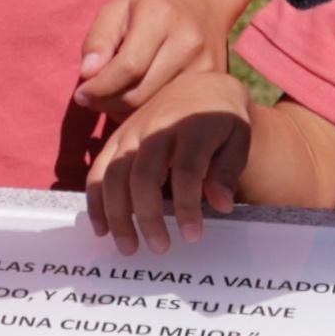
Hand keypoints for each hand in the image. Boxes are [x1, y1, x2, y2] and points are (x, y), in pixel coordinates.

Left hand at [75, 0, 258, 121]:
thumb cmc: (150, 4)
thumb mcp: (117, 8)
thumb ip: (98, 39)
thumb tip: (88, 75)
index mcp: (161, 16)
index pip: (127, 67)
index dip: (99, 87)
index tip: (80, 94)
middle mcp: (188, 42)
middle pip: (140, 93)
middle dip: (108, 103)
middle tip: (92, 101)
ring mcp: (206, 65)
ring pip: (155, 107)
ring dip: (125, 112)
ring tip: (111, 100)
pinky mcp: (214, 82)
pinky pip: (172, 109)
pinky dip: (148, 113)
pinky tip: (136, 103)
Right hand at [86, 74, 261, 249]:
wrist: (201, 87)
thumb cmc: (223, 120)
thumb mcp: (238, 139)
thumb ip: (229, 170)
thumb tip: (221, 206)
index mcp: (191, 126)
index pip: (185, 170)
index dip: (187, 206)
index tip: (191, 236)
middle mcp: (156, 127)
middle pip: (143, 175)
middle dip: (148, 216)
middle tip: (160, 248)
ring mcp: (132, 132)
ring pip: (114, 174)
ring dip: (117, 214)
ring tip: (129, 248)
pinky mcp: (117, 139)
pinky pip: (98, 170)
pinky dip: (95, 201)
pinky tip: (102, 229)